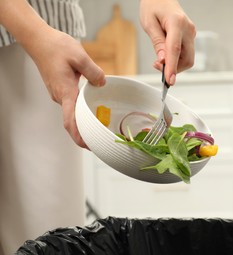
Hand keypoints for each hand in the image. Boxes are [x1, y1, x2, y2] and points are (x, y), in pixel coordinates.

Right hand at [29, 28, 105, 147]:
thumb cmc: (56, 47)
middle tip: (101, 140)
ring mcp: (58, 93)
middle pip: (72, 120)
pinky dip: (81, 111)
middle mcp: (60, 96)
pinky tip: (92, 110)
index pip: (70, 120)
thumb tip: (102, 83)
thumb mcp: (80, 56)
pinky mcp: (60, 89)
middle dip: (84, 132)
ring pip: (72, 112)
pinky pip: (71, 104)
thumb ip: (93, 72)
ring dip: (83, 121)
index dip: (78, 135)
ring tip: (100, 127)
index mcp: (65, 91)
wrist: (40, 40)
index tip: (87, 146)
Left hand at [139, 0, 195, 84]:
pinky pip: (185, 53)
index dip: (172, 68)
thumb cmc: (153, 5)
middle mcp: (188, 29)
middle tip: (157, 66)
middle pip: (187, 59)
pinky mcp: (190, 37)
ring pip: (187, 58)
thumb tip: (162, 60)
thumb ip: (157, 42)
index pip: (175, 50)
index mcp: (177, 23)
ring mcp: (191, 33)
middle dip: (174, 68)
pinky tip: (165, 55)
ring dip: (175, 65)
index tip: (169, 80)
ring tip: (160, 60)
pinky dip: (176, 59)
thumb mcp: (149, 23)